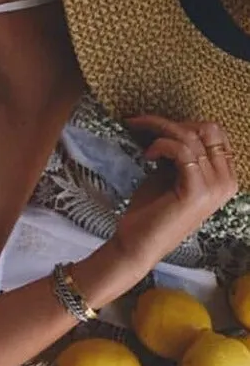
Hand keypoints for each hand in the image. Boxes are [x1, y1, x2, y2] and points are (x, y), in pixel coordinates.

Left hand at [111, 115, 237, 266]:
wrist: (139, 242)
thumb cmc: (152, 208)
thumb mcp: (170, 173)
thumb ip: (178, 153)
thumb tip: (169, 125)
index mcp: (225, 177)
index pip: (214, 133)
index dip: (183, 123)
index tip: (153, 124)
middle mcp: (227, 181)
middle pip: (208, 129)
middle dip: (171, 122)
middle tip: (141, 126)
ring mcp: (215, 187)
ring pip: (191, 137)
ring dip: (159, 129)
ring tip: (138, 137)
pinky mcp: (197, 191)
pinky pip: (183, 151)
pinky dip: (161, 146)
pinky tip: (147, 156)